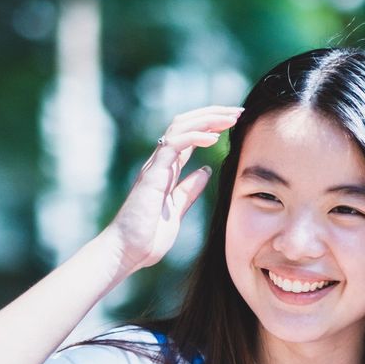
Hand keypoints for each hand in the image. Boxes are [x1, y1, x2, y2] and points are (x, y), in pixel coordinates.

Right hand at [105, 105, 243, 275]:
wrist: (126, 252)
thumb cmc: (147, 237)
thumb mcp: (177, 211)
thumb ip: (189, 190)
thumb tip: (205, 172)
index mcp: (167, 170)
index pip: (190, 137)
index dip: (211, 126)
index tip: (234, 123)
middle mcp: (160, 162)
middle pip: (186, 124)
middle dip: (213, 114)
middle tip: (238, 111)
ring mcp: (155, 166)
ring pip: (180, 127)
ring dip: (207, 119)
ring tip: (230, 117)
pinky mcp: (152, 174)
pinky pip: (174, 146)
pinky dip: (194, 137)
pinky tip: (213, 138)